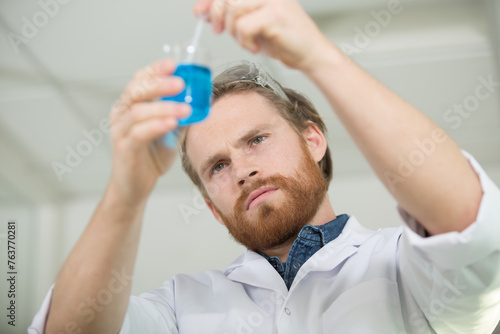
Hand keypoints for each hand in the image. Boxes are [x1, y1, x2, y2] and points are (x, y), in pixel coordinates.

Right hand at [108, 59, 190, 203]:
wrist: (135, 186)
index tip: (174, 65)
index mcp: (131, 105)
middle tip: (181, 83)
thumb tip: (204, 101)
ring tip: (185, 108)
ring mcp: (120, 131)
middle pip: (136, 91)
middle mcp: (121, 114)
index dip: (155, 70)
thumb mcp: (171, 132)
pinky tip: (172, 123)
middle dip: (159, 84)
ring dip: (164, 107)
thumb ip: (181, 115)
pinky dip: (157, 125)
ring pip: (138, 111)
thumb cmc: (151, 157)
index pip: (139, 80)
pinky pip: (139, 133)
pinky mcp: (124, 148)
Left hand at [194, 0, 329, 70]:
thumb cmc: (284, 40)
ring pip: (233, 9)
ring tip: (246, 41)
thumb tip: (206, 12)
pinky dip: (244, 41)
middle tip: (220, 31)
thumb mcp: (251, 26)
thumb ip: (231, 16)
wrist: (310, 53)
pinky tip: (254, 46)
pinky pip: (244, 25)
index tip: (200, 12)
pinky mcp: (275, 14)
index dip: (209, 0)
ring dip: (234, 31)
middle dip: (217, 15)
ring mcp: (272, 0)